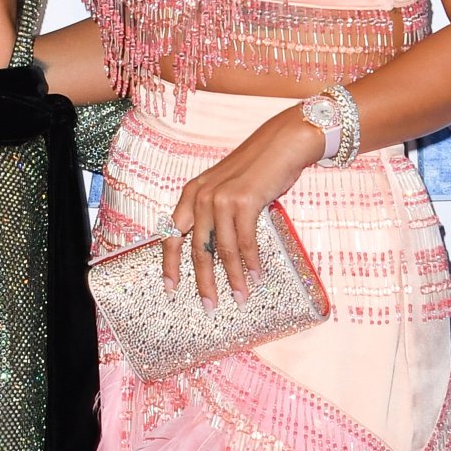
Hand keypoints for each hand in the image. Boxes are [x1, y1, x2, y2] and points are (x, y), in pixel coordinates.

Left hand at [163, 107, 323, 306]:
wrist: (281, 143)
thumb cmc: (256, 169)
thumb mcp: (225, 188)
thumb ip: (213, 213)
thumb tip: (213, 249)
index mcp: (191, 193)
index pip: (171, 234)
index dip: (169, 264)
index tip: (170, 288)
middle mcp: (201, 196)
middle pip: (198, 250)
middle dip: (204, 283)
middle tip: (210, 306)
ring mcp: (221, 199)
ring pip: (223, 250)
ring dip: (233, 278)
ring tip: (241, 297)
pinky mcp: (244, 202)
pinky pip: (245, 242)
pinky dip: (251, 263)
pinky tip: (256, 276)